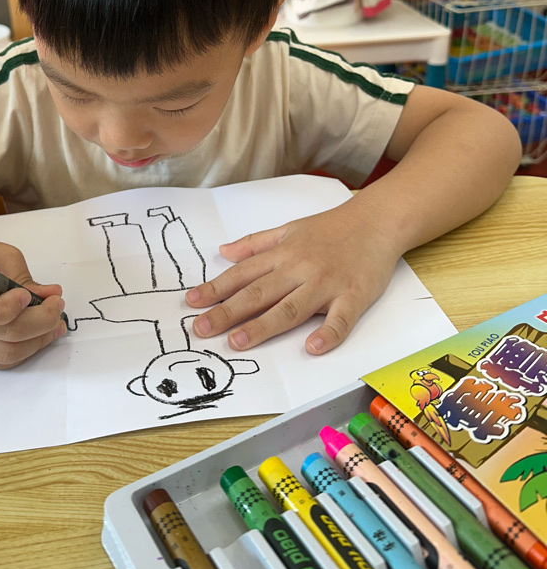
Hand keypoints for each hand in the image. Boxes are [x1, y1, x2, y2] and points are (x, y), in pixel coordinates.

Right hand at [0, 234, 64, 368]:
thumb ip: (21, 274)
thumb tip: (50, 294)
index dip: (12, 306)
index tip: (29, 294)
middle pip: (4, 336)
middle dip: (41, 323)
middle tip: (57, 306)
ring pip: (4, 355)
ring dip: (37, 342)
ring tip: (54, 325)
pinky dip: (22, 352)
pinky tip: (36, 337)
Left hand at [186, 202, 401, 354]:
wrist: (376, 220)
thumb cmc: (332, 228)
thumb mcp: (288, 229)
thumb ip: (255, 244)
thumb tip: (223, 252)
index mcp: (282, 254)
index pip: (242, 274)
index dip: (215, 289)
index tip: (192, 303)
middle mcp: (299, 269)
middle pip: (258, 293)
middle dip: (227, 311)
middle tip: (201, 329)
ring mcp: (326, 283)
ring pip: (291, 308)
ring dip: (263, 326)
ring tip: (238, 341)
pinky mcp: (354, 296)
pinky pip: (340, 318)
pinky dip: (327, 333)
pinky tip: (312, 348)